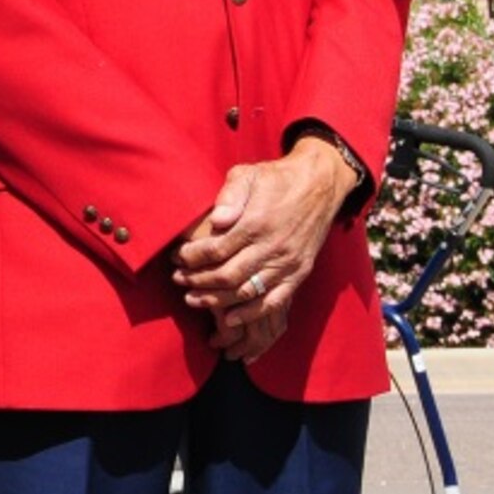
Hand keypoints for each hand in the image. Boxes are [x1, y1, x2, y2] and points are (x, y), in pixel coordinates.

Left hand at [170, 139, 358, 361]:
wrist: (319, 185)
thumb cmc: (275, 178)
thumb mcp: (248, 174)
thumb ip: (230, 195)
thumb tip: (216, 219)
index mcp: (256, 223)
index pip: (215, 249)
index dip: (191, 258)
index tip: (175, 258)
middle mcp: (272, 247)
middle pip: (227, 275)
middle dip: (197, 281)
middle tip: (177, 280)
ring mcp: (287, 264)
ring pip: (246, 292)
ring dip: (217, 300)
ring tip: (192, 299)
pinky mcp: (299, 274)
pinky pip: (274, 302)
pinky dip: (250, 314)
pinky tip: (229, 319)